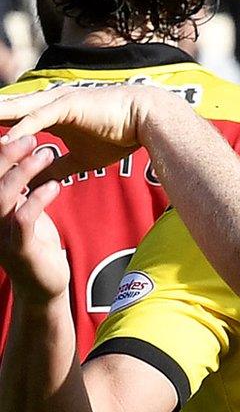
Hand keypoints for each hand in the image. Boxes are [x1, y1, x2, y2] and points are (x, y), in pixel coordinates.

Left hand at [0, 85, 169, 185]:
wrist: (146, 120)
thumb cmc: (119, 135)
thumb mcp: (82, 157)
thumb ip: (58, 165)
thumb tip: (40, 183)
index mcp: (47, 114)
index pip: (9, 121)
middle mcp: (46, 104)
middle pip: (4, 112)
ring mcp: (56, 102)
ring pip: (14, 111)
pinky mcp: (68, 105)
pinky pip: (38, 119)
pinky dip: (21, 130)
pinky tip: (6, 141)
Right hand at [0, 136, 65, 305]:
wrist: (44, 286)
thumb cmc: (34, 243)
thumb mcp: (21, 211)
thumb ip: (17, 189)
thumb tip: (17, 155)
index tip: (15, 132)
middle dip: (5, 156)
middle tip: (30, 137)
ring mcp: (0, 236)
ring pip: (2, 197)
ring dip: (23, 172)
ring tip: (46, 153)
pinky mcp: (20, 249)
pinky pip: (24, 219)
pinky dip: (38, 199)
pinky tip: (55, 185)